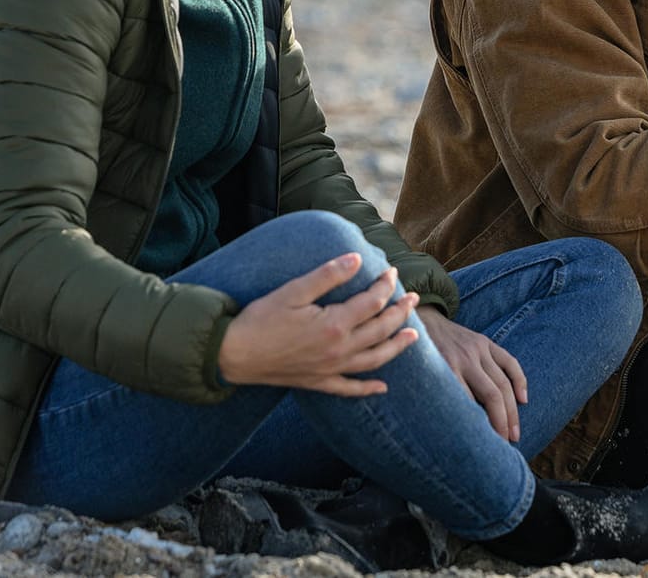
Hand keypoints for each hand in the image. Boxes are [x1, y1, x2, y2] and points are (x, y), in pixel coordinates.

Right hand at [217, 255, 418, 396]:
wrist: (233, 355)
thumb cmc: (260, 319)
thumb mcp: (294, 290)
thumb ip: (328, 275)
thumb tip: (356, 259)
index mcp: (334, 324)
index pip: (372, 302)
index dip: (385, 285)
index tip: (392, 272)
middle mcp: (339, 350)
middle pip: (380, 330)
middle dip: (400, 313)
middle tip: (413, 298)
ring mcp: (330, 369)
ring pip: (374, 359)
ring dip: (396, 347)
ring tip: (413, 336)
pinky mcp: (318, 382)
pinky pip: (349, 388)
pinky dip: (368, 388)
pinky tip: (382, 387)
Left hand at [420, 307, 527, 442]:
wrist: (420, 321)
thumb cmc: (418, 358)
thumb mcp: (418, 377)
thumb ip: (432, 398)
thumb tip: (442, 433)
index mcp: (445, 368)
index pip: (467, 404)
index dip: (477, 427)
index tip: (481, 447)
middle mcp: (464, 358)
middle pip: (492, 395)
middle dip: (501, 423)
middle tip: (505, 445)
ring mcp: (478, 349)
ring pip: (503, 383)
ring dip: (511, 411)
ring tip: (514, 433)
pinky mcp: (486, 342)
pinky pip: (509, 362)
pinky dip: (519, 381)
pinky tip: (524, 400)